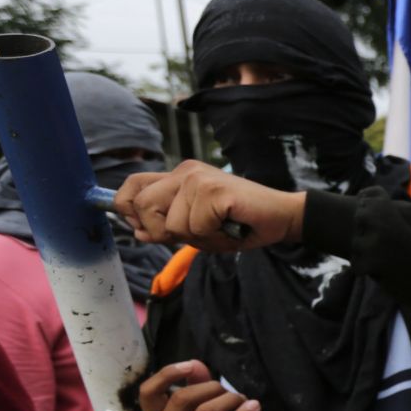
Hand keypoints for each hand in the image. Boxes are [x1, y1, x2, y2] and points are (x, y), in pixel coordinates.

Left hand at [114, 160, 306, 252]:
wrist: (283, 217)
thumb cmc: (241, 224)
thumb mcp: (197, 227)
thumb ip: (167, 225)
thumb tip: (138, 233)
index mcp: (179, 175)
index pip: (133, 185)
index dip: (127, 208)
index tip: (141, 228)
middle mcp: (185, 172)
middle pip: (141, 206)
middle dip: (161, 232)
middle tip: (193, 233)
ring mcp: (198, 179)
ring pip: (169, 224)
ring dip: (195, 238)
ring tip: (219, 230)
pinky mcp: (213, 190)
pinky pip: (195, 227)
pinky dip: (213, 237)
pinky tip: (230, 228)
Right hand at [137, 361, 255, 410]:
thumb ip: (192, 386)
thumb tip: (197, 364)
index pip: (147, 392)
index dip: (167, 374)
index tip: (190, 366)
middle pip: (183, 399)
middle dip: (210, 387)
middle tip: (226, 391)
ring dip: (229, 399)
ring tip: (240, 400)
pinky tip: (253, 408)